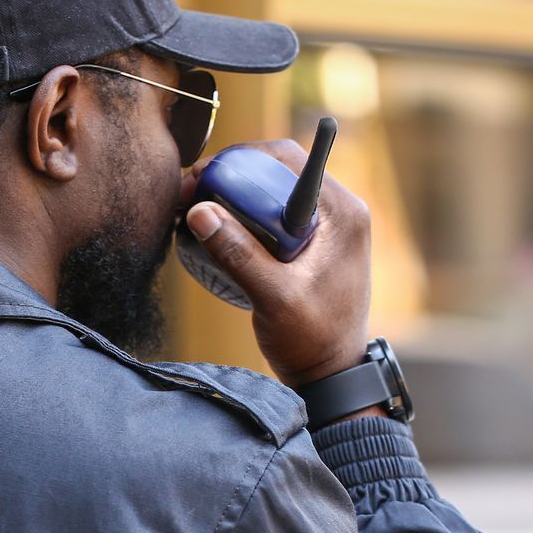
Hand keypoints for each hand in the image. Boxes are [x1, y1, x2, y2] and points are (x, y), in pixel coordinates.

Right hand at [181, 141, 371, 388]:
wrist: (331, 374)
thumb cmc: (312, 340)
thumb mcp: (273, 298)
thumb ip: (238, 254)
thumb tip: (199, 211)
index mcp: (342, 213)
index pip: (289, 159)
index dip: (240, 159)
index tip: (201, 177)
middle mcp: (339, 210)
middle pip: (278, 169)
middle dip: (231, 176)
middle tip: (190, 194)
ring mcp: (327, 224)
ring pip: (273, 189)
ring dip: (234, 195)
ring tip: (195, 210)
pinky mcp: (313, 241)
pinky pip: (274, 212)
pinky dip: (244, 214)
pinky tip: (216, 229)